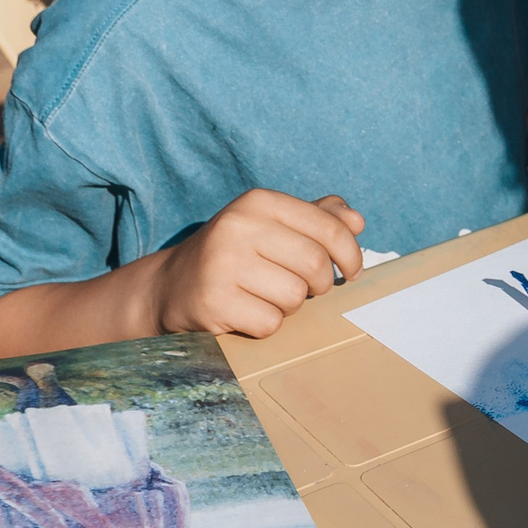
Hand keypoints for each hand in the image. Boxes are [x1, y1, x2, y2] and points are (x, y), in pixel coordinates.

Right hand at [150, 190, 365, 337]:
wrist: (171, 285)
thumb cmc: (235, 254)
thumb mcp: (271, 225)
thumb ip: (317, 218)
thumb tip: (355, 221)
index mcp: (258, 202)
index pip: (329, 228)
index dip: (350, 254)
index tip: (352, 270)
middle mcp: (238, 227)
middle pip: (315, 265)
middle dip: (320, 285)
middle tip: (308, 289)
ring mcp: (222, 265)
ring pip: (294, 297)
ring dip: (290, 306)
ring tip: (267, 297)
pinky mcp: (213, 302)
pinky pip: (270, 323)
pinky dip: (267, 325)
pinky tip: (247, 313)